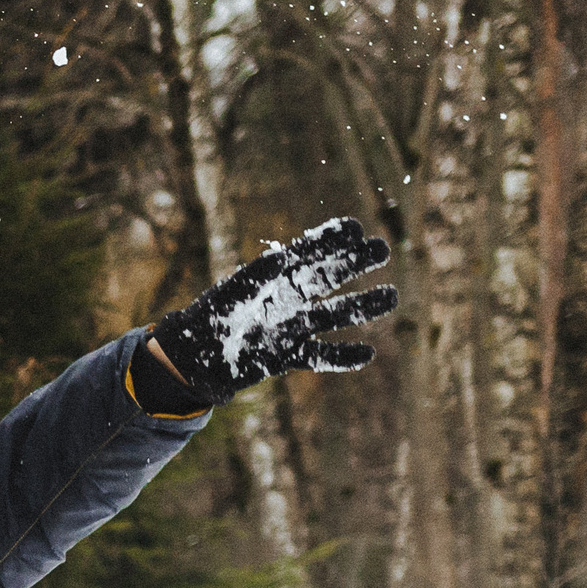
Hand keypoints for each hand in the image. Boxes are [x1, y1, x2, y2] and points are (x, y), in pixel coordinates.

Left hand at [151, 217, 396, 405]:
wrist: (195, 359)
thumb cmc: (210, 319)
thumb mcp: (229, 295)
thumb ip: (253, 277)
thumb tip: (279, 256)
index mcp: (275, 278)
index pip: (309, 254)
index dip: (330, 240)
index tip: (355, 228)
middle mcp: (291, 300)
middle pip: (329, 278)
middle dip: (355, 263)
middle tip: (383, 249)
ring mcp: (293, 328)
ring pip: (334, 315)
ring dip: (362, 307)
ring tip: (391, 297)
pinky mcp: (289, 356)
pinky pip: (320, 357)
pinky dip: (342, 357)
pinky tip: (367, 354)